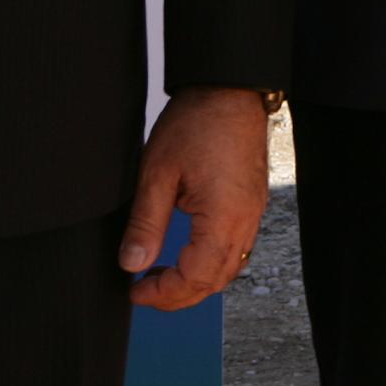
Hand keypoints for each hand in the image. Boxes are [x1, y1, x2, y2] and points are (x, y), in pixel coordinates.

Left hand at [120, 87, 270, 309]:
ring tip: (163, 277)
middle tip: (145, 292)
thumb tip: (132, 264)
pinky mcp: (254, 201)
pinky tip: (190, 253)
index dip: (163, 293)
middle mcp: (245, 220)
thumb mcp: (157, 173)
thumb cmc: (197, 123)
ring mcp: (254, 212)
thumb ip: (146, 224)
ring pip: (230, 267)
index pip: (195, 277)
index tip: (135, 292)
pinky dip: (213, 262)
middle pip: (215, 280)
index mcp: (222, 217)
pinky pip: (238, 247)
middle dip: (179, 295)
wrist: (230, 89)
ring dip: (197, 281)